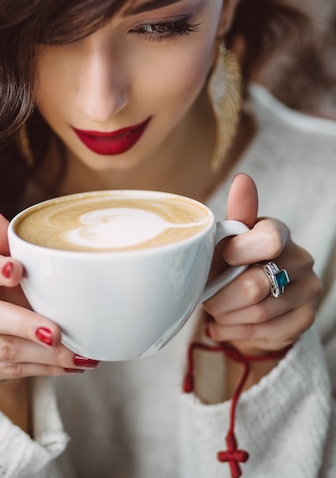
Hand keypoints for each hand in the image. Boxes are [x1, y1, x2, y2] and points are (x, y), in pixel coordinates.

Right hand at [0, 212, 96, 395]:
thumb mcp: (5, 267)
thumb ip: (3, 245)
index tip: (18, 271)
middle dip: (28, 326)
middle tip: (58, 332)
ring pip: (3, 351)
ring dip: (46, 355)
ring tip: (78, 353)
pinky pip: (7, 372)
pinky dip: (42, 369)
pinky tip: (67, 366)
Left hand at [203, 174, 321, 354]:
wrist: (252, 297)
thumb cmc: (236, 260)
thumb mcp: (231, 237)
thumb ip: (238, 214)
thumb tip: (243, 180)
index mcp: (279, 232)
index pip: (270, 240)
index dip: (239, 253)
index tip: (222, 258)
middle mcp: (300, 259)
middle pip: (256, 285)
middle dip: (221, 296)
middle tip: (207, 297)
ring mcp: (307, 291)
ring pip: (258, 313)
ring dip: (226, 316)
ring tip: (215, 311)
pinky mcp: (305, 318)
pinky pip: (264, 333)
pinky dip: (234, 332)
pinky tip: (222, 326)